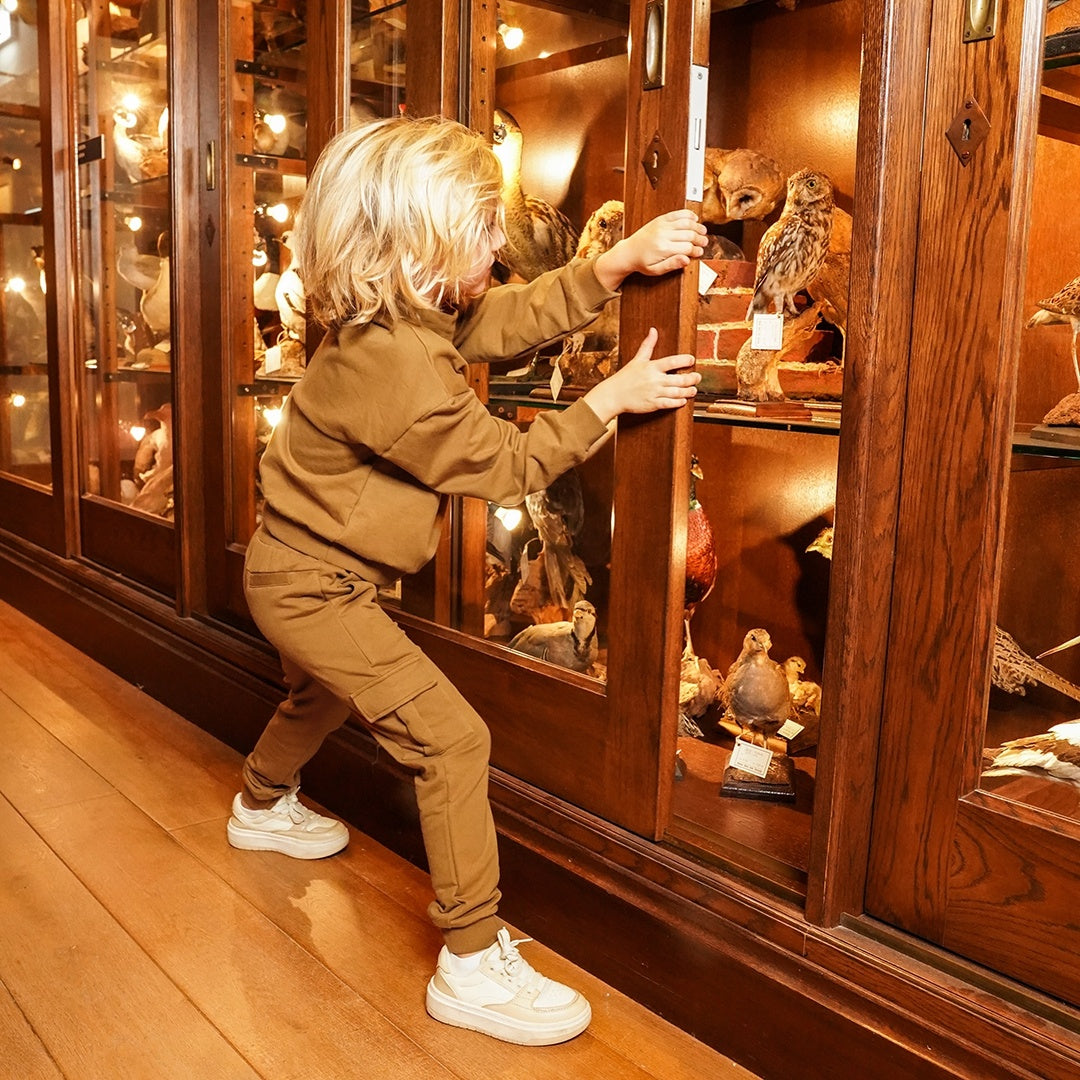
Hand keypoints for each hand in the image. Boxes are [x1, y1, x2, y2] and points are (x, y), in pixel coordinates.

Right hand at [582, 328, 700, 423]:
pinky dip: (678, 402)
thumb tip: (653, 330)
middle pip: (679, 379)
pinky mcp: (653, 404)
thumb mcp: (637, 359)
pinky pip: (669, 404)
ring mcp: (654, 393)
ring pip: (677, 392)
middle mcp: (655, 380)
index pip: (672, 362)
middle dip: (691, 378)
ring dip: (688, 391)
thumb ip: (648, 345)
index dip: (684, 360)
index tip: (692, 359)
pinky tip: (683, 400)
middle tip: (697, 377)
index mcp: (652, 367)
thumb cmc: (625, 377)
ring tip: (693, 389)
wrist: (613, 395)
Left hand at [593, 210, 707, 289]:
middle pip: (689, 234)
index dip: (696, 250)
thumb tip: (687, 260)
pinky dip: (688, 214)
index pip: (687, 248)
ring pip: (686, 223)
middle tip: (705, 242)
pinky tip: (694, 218)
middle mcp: (663, 235)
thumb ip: (672, 265)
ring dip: (697, 226)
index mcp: (663, 249)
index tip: (700, 252)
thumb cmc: (642, 263)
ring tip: (703, 231)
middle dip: (699, 239)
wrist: (628, 251)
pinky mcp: (660, 219)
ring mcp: (662, 225)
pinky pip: (677, 213)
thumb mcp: (656, 270)